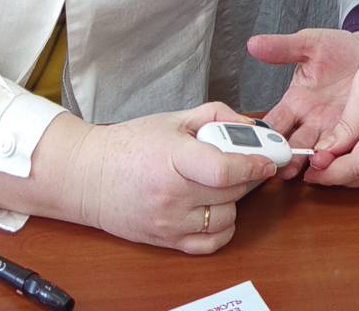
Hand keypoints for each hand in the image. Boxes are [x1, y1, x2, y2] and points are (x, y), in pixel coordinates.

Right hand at [69, 102, 277, 252]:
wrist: (89, 177)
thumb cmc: (130, 144)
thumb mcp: (174, 119)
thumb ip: (216, 116)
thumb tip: (251, 126)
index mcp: (174, 158)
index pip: (225, 169)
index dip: (254, 164)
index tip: (269, 159)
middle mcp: (172, 195)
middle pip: (232, 191)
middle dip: (249, 175)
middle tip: (248, 162)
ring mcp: (169, 222)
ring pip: (226, 217)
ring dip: (234, 200)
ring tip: (221, 183)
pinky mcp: (166, 241)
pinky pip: (211, 244)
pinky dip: (223, 228)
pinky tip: (216, 208)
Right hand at [249, 27, 358, 178]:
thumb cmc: (340, 49)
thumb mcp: (311, 44)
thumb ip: (283, 47)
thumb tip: (253, 44)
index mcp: (295, 103)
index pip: (272, 123)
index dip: (262, 134)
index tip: (256, 143)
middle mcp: (310, 122)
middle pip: (290, 146)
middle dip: (283, 157)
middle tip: (278, 165)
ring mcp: (331, 131)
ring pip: (315, 155)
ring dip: (309, 164)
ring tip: (307, 168)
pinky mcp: (354, 134)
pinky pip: (344, 152)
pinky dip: (339, 161)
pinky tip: (337, 165)